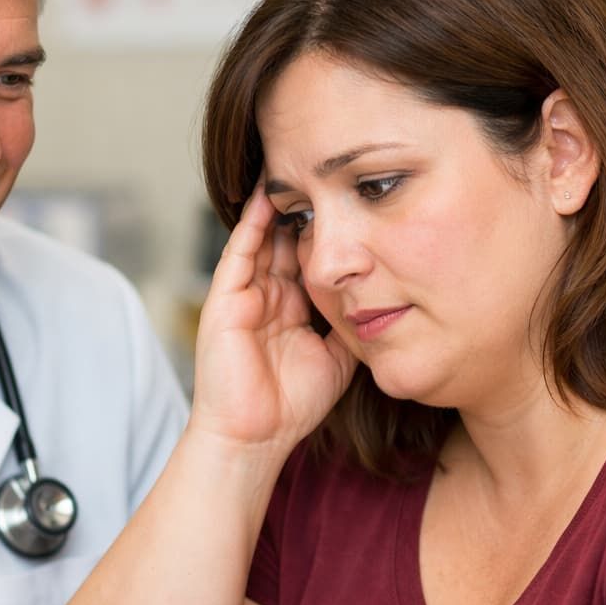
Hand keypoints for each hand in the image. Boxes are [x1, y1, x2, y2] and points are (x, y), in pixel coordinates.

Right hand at [191, 185, 356, 453]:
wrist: (254, 437)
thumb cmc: (292, 406)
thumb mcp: (337, 356)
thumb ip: (351, 324)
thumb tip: (381, 296)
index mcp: (291, 309)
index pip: (310, 258)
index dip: (329, 231)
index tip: (356, 201)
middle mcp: (267, 296)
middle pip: (288, 240)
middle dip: (306, 208)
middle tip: (327, 170)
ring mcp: (244, 294)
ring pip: (265, 238)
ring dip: (280, 205)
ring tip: (298, 167)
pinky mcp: (225, 297)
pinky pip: (240, 250)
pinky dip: (253, 222)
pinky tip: (268, 194)